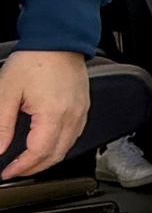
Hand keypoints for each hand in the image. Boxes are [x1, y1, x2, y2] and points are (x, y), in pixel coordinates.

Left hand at [0, 50, 89, 179]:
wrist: (58, 40)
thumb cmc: (35, 59)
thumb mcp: (7, 91)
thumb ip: (1, 124)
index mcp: (53, 114)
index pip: (39, 153)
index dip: (22, 167)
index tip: (8, 172)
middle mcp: (72, 116)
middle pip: (56, 155)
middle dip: (34, 168)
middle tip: (16, 171)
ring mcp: (80, 112)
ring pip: (67, 148)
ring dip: (48, 159)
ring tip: (29, 161)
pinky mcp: (83, 107)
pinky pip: (74, 135)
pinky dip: (59, 146)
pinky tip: (47, 144)